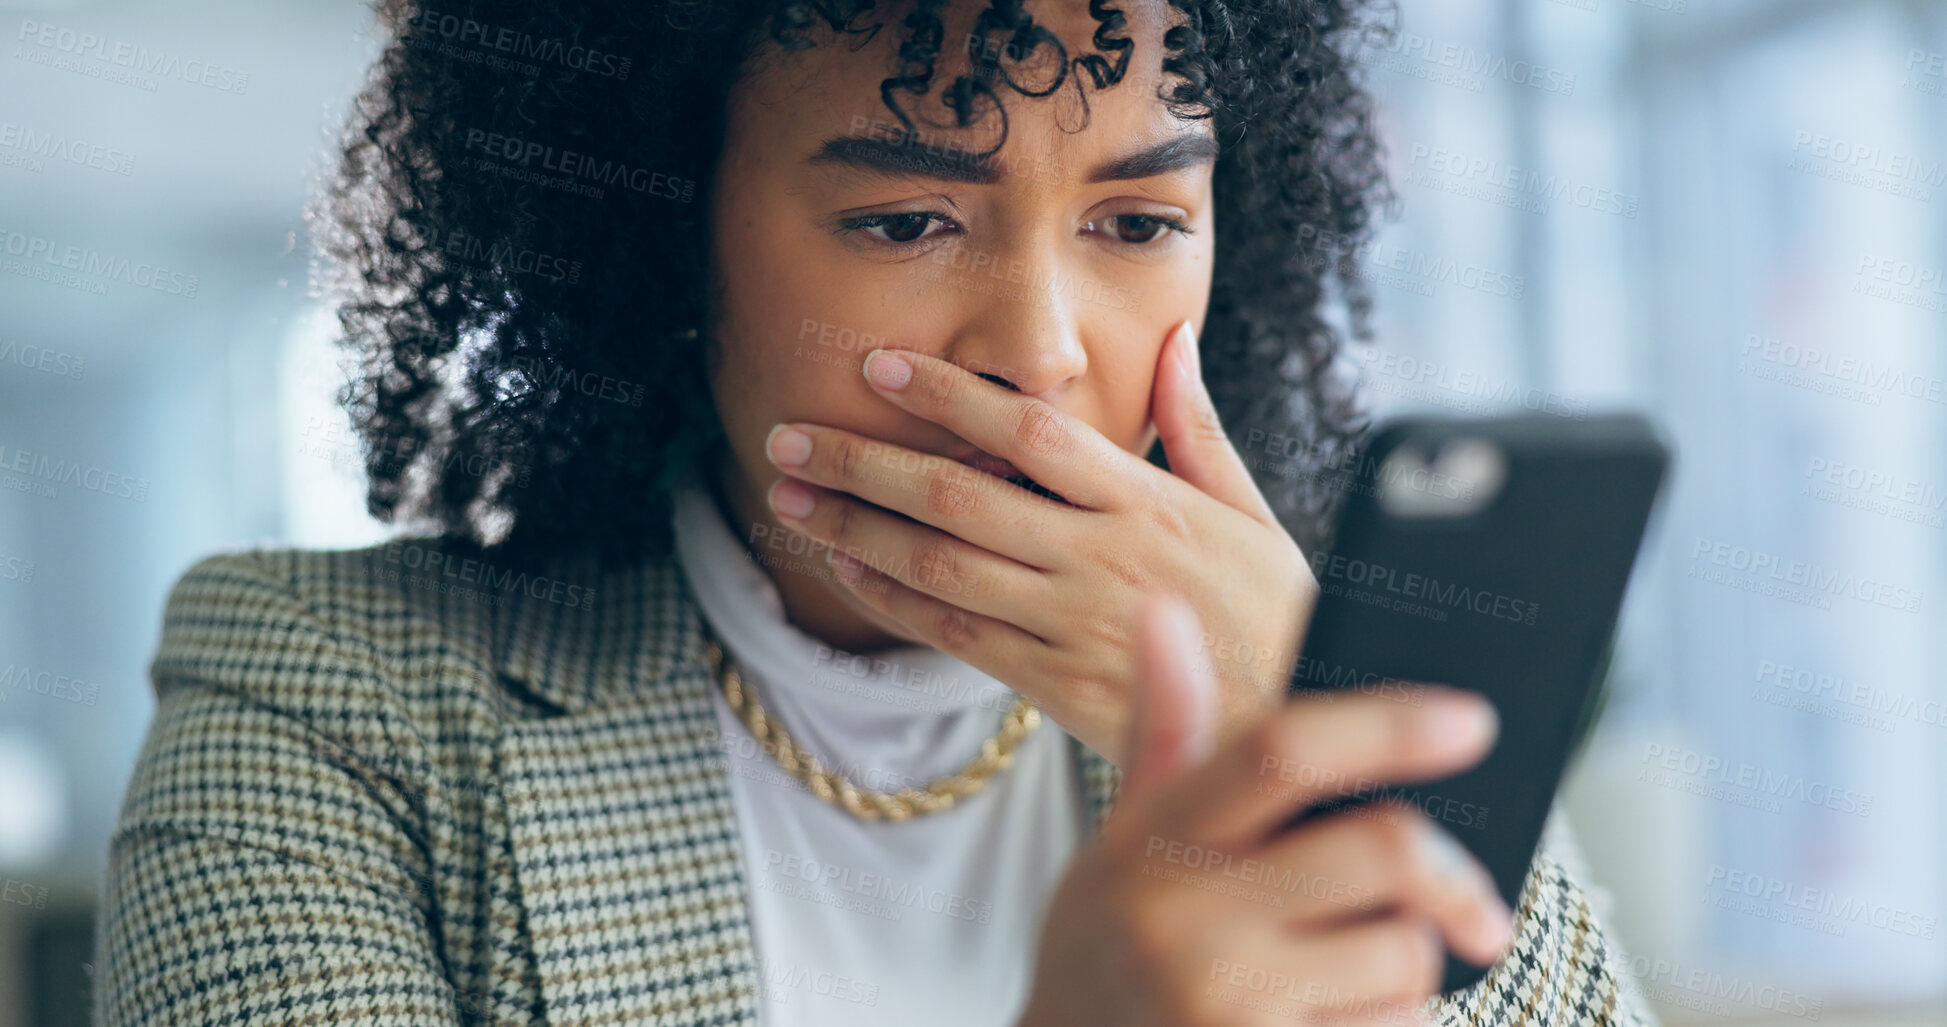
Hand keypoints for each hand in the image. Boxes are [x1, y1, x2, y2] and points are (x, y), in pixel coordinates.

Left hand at [761, 319, 1316, 764]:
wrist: (1294, 735)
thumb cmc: (1279, 616)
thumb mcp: (1254, 512)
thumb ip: (1200, 427)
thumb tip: (1175, 339)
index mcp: (1148, 501)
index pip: (1027, 429)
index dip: (946, 393)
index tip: (878, 365)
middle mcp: (1101, 556)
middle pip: (958, 494)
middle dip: (864, 460)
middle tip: (789, 434)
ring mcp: (1073, 623)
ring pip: (939, 565)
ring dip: (853, 526)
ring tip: (788, 495)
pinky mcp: (1055, 685)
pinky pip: (953, 635)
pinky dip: (890, 600)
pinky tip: (844, 566)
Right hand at [1015, 594, 1513, 1026]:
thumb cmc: (1105, 948)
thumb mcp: (1119, 841)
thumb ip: (1163, 729)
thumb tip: (1162, 610)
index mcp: (1156, 841)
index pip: (1280, 752)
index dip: (1386, 726)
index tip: (1469, 720)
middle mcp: (1188, 921)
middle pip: (1384, 850)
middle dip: (1447, 871)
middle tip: (1468, 896)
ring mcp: (1229, 1006)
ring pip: (1403, 952)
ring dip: (1406, 958)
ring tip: (1344, 970)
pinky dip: (1389, 1022)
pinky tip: (1328, 1020)